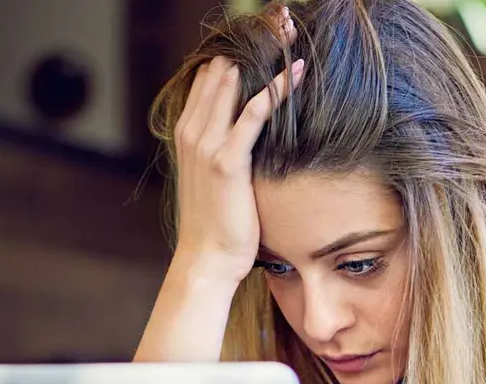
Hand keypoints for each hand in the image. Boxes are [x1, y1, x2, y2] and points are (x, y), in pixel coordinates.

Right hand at [172, 5, 300, 282]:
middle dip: (251, 46)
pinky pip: (255, 113)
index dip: (235, 54)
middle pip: (221, 72)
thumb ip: (224, 149)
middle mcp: (192, 130)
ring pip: (236, 85)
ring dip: (265, 58)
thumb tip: (248, 136)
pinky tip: (297, 72)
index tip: (266, 35)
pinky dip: (277, 90)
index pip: (209, 78)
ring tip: (290, 33)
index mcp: (188, 131)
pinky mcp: (227, 159)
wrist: (207, 258)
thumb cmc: (218, 223)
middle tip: (283, 22)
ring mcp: (207, 144)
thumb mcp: (216, 178)